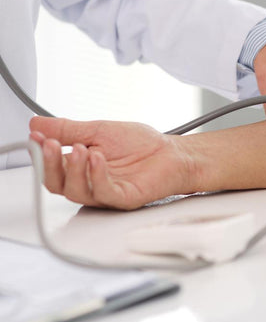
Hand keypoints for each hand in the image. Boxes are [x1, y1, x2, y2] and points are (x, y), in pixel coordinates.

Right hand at [29, 116, 194, 209]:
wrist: (172, 153)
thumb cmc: (141, 144)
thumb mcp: (100, 130)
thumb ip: (70, 130)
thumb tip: (37, 123)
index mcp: (82, 167)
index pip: (52, 166)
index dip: (41, 153)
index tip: (37, 136)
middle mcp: (90, 182)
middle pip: (57, 183)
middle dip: (49, 164)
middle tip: (50, 144)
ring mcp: (106, 193)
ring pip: (77, 191)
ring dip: (74, 169)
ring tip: (80, 148)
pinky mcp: (123, 198)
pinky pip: (104, 192)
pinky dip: (97, 175)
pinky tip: (97, 158)